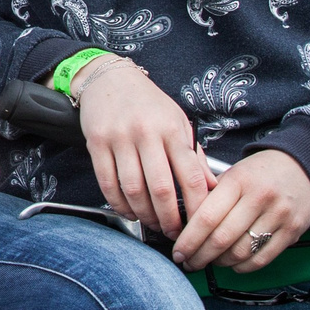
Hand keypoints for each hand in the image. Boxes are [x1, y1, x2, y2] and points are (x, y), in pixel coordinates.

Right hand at [75, 56, 209, 236]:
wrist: (108, 77)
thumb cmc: (148, 102)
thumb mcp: (178, 121)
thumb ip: (194, 155)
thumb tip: (213, 187)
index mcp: (172, 129)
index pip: (191, 176)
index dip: (196, 206)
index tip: (198, 224)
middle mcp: (146, 133)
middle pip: (161, 189)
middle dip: (169, 219)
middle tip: (173, 232)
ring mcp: (119, 138)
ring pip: (133, 190)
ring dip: (144, 214)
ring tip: (152, 222)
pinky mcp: (96, 143)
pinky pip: (107, 182)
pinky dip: (119, 204)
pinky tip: (129, 211)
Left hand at [175, 149, 309, 272]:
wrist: (303, 168)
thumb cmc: (261, 173)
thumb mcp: (233, 172)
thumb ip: (210, 195)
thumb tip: (185, 224)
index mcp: (238, 181)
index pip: (207, 217)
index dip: (189, 239)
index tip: (178, 251)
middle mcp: (259, 198)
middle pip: (222, 238)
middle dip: (200, 256)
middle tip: (188, 261)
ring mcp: (278, 216)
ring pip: (241, 252)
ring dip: (220, 263)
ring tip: (210, 261)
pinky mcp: (292, 231)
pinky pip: (262, 258)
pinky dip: (243, 267)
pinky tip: (232, 263)